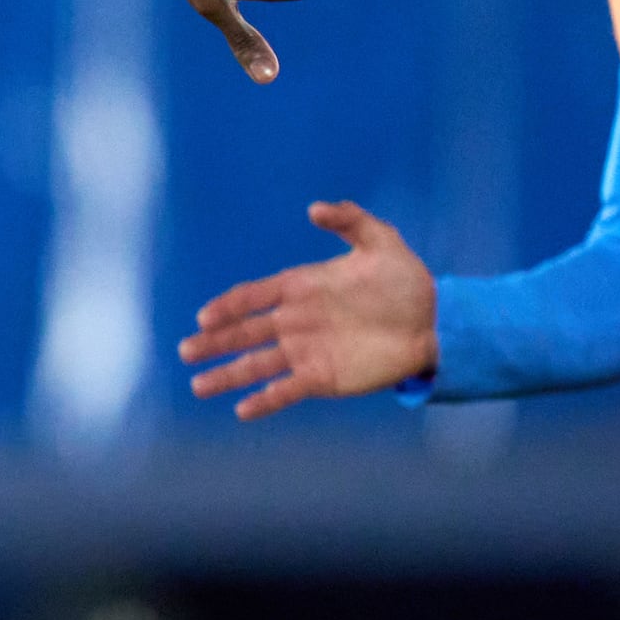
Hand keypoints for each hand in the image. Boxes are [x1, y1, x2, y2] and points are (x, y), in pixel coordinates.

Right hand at [179, 200, 439, 420]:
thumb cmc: (406, 279)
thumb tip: (314, 209)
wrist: (434, 322)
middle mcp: (295, 322)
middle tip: (186, 351)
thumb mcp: (380, 241)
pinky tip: (241, 410)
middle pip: (244, 333)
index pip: (253, 297)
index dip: (228, 307)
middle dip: (213, 343)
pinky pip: (287, 390)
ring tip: (197, 386)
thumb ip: (349, 220)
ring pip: (257, 365)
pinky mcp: (323, 378)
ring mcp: (306, 352)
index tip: (205, 317)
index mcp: (301, 288)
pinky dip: (265, 400)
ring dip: (227, 375)